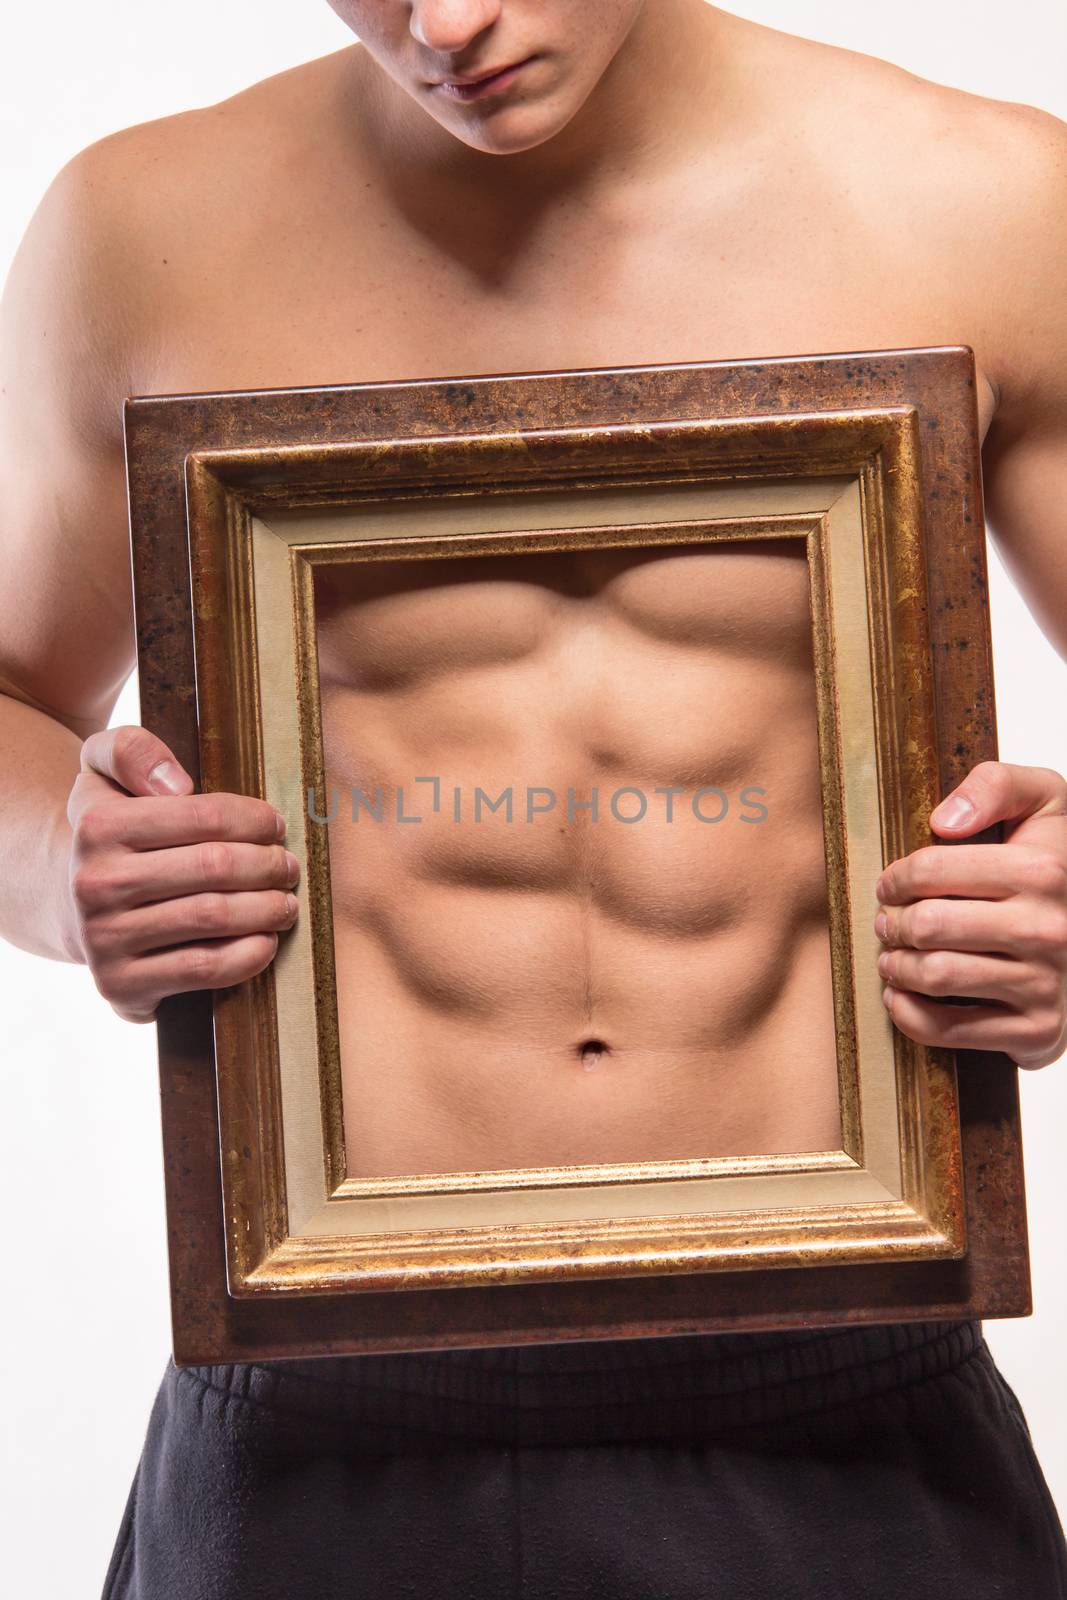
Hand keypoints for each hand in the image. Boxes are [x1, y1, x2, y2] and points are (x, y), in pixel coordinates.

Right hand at [67, 725, 298, 1022]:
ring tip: (287, 902)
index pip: (205, 816)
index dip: (255, 820)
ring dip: (268, 908)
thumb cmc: (114, 831)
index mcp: (98, 826)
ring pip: (215, 917)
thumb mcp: (104, 771)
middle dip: (269, 865)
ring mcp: (104, 938)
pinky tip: (266, 940)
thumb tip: (175, 785)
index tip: (277, 826)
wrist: (72, 902)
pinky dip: (249, 954)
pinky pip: (204, 968)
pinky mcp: (121, 984)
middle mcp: (94, 883)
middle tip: (289, 867)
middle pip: (216, 867)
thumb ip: (131, 751)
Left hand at [873, 761, 1066, 1068]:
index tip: (890, 886)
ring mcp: (1047, 985)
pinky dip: (909, 1014)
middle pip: (929, 925)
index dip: (897, 878)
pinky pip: (948, 1029)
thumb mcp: (1042, 802)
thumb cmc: (1055, 865)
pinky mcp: (1037, 1032)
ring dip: (896, 966)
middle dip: (892, 923)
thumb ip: (996, 785)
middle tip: (887, 923)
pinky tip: (901, 995)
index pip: (933, 870)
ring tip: (892, 956)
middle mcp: (1050, 929)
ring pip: (936, 975)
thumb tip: (944, 821)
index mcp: (1045, 871)